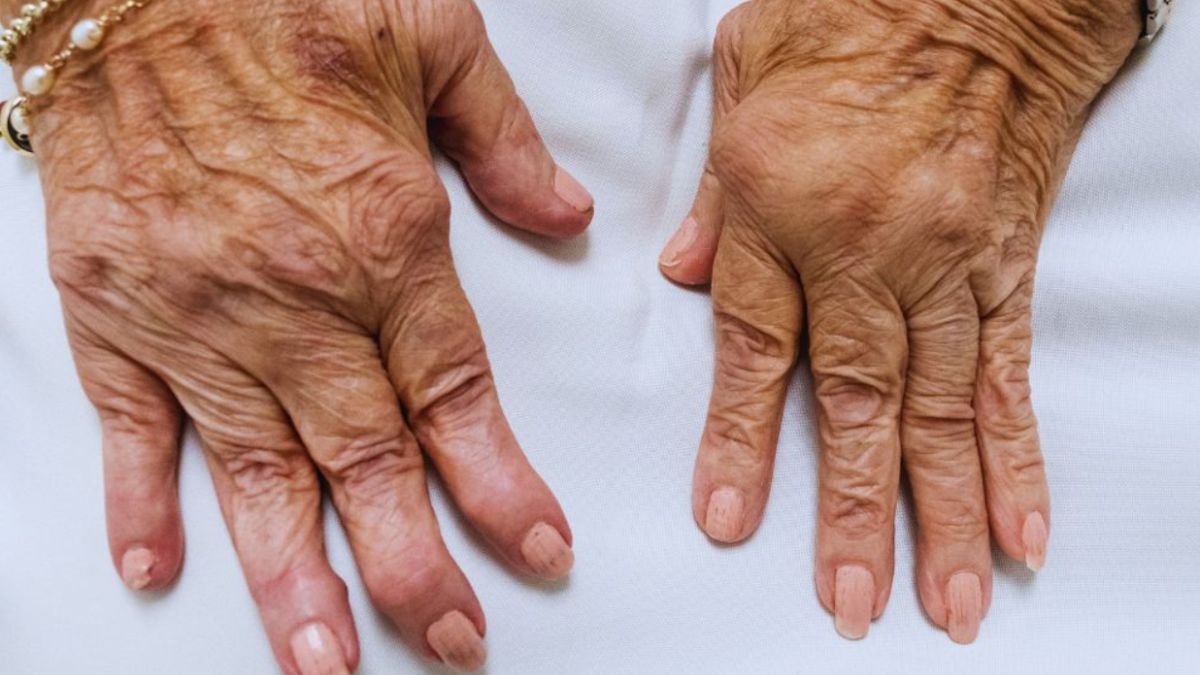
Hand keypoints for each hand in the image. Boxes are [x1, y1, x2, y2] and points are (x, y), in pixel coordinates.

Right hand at [24, 0, 593, 670]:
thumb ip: (505, 144)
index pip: (457, 394)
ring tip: (322, 659)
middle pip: (365, 460)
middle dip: (412, 566)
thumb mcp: (434, 36)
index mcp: (383, 237)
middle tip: (451, 643)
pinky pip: (131, 420)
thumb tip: (566, 215)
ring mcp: (195, 311)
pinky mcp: (111, 304)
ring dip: (290, 574)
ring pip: (255, 469)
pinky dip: (140, 497)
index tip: (538, 549)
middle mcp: (293, 296)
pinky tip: (159, 567)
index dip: (501, 484)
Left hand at [660, 0, 1139, 642]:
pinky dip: (1017, 457)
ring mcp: (946, 264)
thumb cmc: (850, 12)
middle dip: (854, 511)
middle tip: (851, 596)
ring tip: (943, 599)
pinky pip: (1012, 374)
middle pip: (858, 401)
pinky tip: (1022, 525)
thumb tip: (682, 273)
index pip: (756, 349)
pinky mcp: (1005, 266)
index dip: (740, 441)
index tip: (731, 518)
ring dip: (942, 513)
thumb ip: (711, 193)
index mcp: (783, 206)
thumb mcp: (744, 77)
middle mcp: (868, 249)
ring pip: (941, 409)